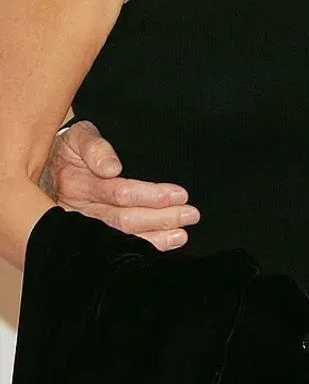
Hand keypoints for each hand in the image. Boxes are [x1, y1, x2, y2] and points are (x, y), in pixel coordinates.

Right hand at [39, 120, 199, 249]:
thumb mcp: (78, 136)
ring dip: (154, 237)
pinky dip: (140, 247)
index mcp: (76, 183)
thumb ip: (95, 147)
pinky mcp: (83, 237)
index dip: (151, 196)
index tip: (179, 194)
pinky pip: (112, 245)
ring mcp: (78, 227)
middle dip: (161, 218)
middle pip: (123, 219)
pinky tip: (163, 247)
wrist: (42, 165)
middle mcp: (76, 209)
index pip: (119, 193)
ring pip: (119, 237)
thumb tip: (111, 167)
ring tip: (182, 234)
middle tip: (190, 214)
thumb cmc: (68, 149)